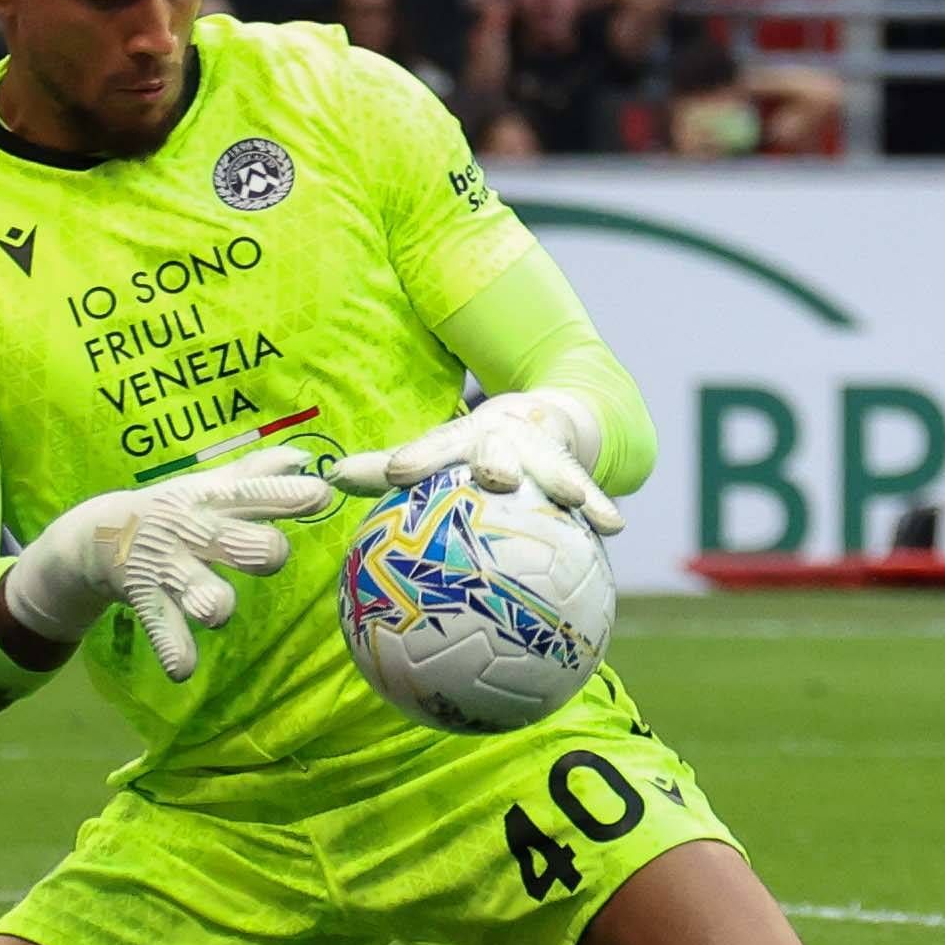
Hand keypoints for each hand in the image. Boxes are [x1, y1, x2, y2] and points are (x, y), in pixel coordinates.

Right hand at [0, 448, 339, 682]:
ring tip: (216, 612)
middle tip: (270, 555)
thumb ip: (260, 474)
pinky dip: (173, 649)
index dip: (291, 496)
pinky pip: (162, 627)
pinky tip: (182, 669)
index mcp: (218, 501)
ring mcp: (171, 567)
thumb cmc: (178, 510)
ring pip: (201, 589)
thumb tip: (307, 458)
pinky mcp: (147, 598)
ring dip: (213, 603)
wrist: (101, 533)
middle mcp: (197, 531)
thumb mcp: (214, 486)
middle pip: (240, 543)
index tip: (322, 496)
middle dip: (262, 551)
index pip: (259, 493)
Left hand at [327, 387, 613, 518]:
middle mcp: (501, 439)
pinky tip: (614, 527)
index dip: (418, 459)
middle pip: (497, 449)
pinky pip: (589, 488)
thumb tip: (329, 479)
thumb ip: (386, 471)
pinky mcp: (572, 462)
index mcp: (459, 441)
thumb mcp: (435, 454)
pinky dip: (600, 506)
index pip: (434, 449)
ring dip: (564, 480)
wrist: (542, 417)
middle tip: (497, 479)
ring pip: (552, 465)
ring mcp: (540, 448)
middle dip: (496, 461)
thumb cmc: (472, 450)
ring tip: (574, 500)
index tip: (399, 474)